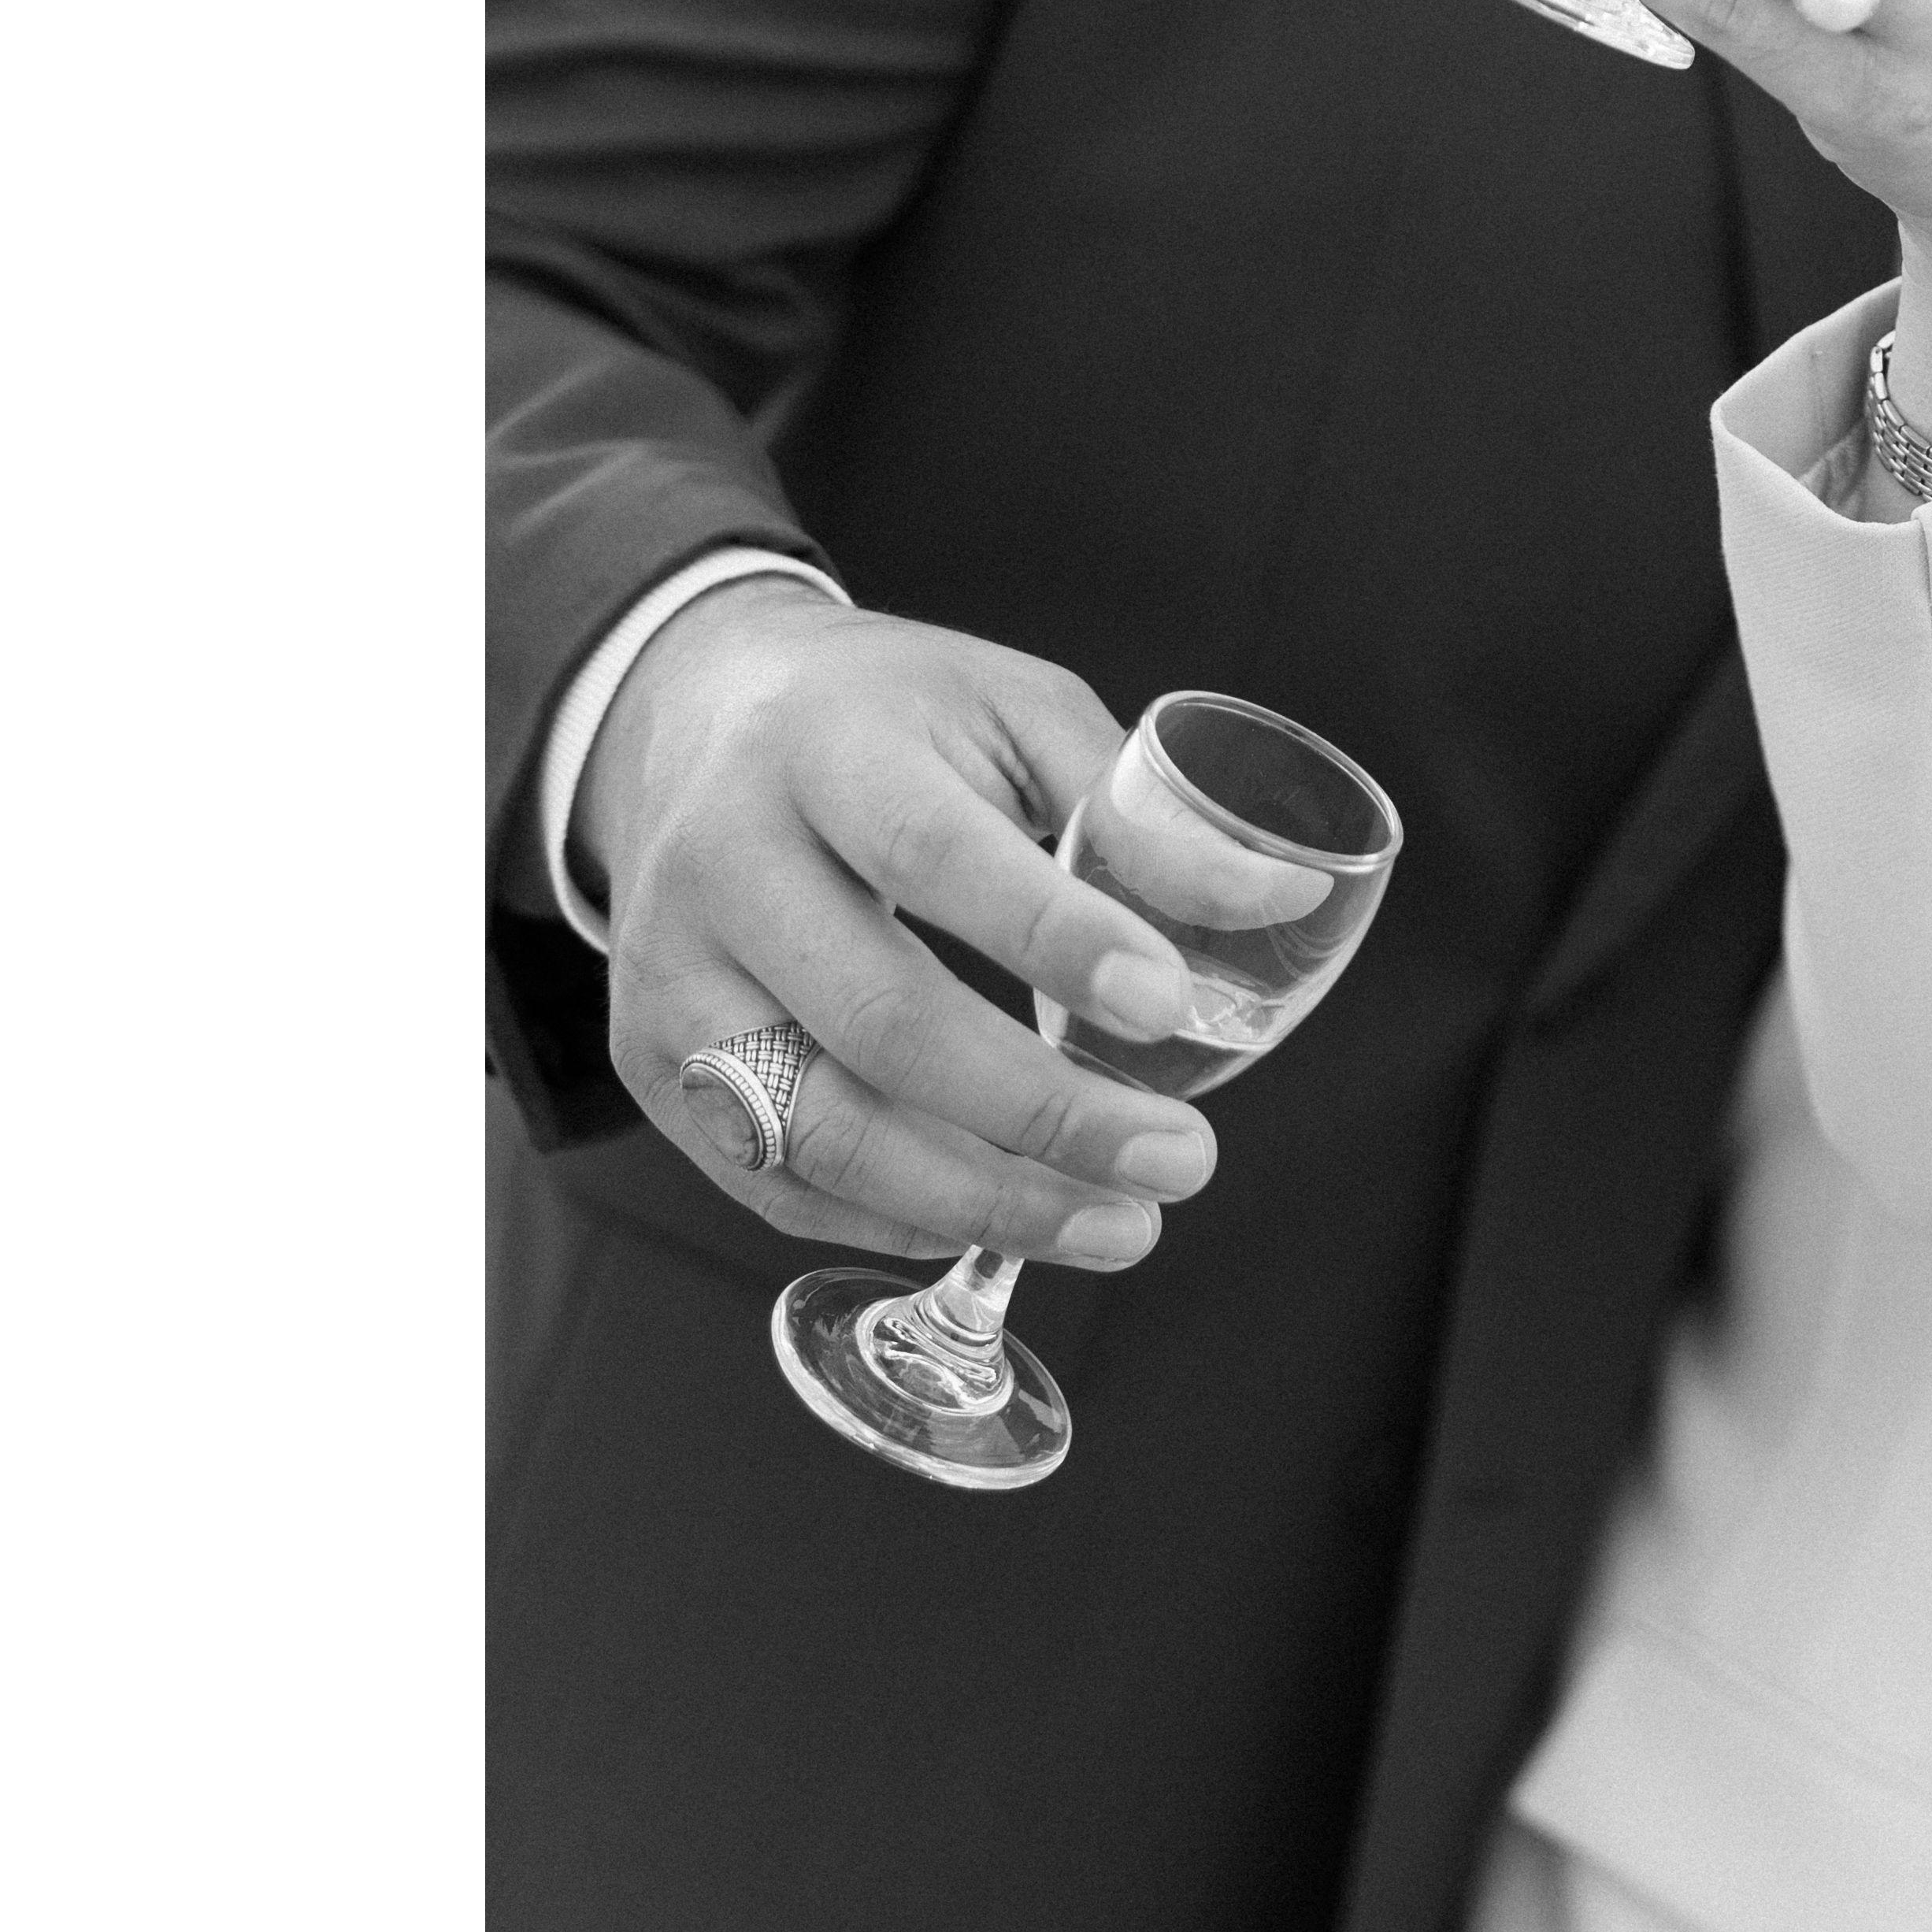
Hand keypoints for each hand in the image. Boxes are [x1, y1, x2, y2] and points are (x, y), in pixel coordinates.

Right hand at [583, 581, 1233, 1268]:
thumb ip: (1132, 806)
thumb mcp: (1009, 707)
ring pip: (821, 1129)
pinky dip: (900, 1219)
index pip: (932, 853)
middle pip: (879, 1019)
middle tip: (1182, 1159)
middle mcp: (723, 867)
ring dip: (984, 1200)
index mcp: (822, 752)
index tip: (1172, 1003)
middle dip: (1043, 1114)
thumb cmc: (884, 716)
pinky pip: (778, 1178)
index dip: (1056, 937)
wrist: (695, 720)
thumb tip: (1278, 899)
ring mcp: (671, 979)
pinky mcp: (653, 1065)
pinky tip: (1008, 1223)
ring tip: (1122, 1224)